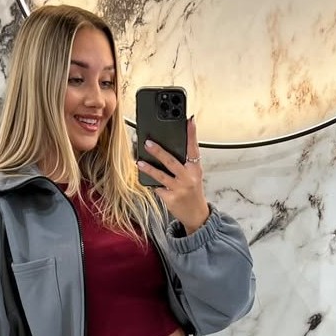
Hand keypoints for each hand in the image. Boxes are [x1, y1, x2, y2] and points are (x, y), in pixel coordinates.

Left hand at [137, 116, 209, 233]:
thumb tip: (170, 145)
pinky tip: (144, 177)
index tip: (189, 120)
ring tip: (139, 161)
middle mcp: (188, 178)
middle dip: (159, 151)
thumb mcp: (194, 175)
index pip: (194, 148)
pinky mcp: (170, 199)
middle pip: (172, 161)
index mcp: (195, 169)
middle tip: (148, 142)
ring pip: (161, 176)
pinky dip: (151, 182)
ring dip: (149, 168)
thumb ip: (186, 162)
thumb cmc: (193, 192)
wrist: (196, 215)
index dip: (191, 134)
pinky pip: (157, 188)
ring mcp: (179, 189)